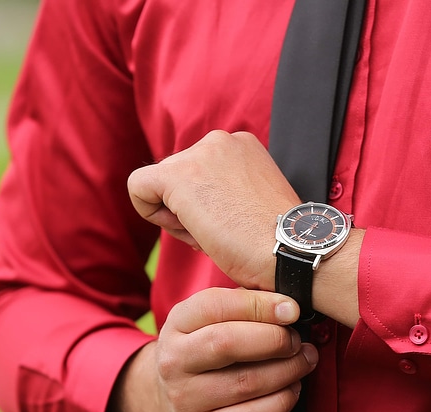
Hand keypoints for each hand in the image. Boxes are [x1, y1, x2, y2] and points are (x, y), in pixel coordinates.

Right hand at [108, 287, 318, 411]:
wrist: (169, 403)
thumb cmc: (203, 353)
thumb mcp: (208, 321)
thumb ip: (243, 306)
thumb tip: (287, 307)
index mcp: (177, 324)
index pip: (215, 306)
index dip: (259, 305)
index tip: (291, 310)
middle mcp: (174, 360)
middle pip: (227, 343)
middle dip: (275, 340)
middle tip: (298, 342)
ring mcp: (185, 398)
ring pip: (246, 383)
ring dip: (287, 371)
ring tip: (304, 362)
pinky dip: (281, 402)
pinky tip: (291, 390)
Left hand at [127, 130, 299, 291]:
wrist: (292, 251)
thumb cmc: (278, 241)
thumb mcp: (253, 201)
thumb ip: (226, 191)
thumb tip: (196, 204)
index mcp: (242, 145)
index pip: (199, 172)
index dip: (206, 206)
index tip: (231, 225)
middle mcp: (220, 140)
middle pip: (177, 177)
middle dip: (189, 212)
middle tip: (222, 234)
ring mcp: (199, 155)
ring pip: (160, 186)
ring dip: (178, 218)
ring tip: (214, 235)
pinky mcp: (178, 176)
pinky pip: (138, 188)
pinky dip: (150, 213)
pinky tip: (186, 229)